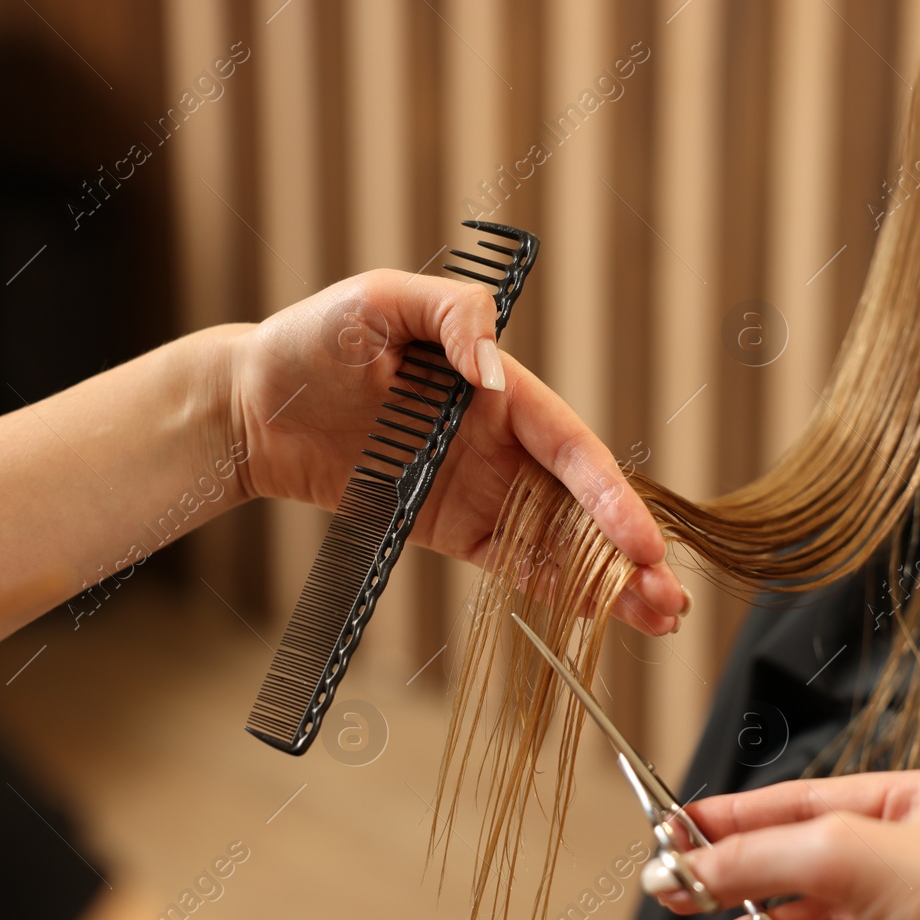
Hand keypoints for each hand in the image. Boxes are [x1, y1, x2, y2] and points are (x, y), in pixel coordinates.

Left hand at [227, 270, 686, 632]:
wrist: (250, 405)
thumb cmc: (311, 341)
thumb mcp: (380, 300)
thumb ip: (451, 316)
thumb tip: (497, 368)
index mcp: (496, 389)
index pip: (569, 445)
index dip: (608, 495)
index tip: (638, 542)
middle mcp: (499, 440)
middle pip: (580, 501)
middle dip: (628, 550)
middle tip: (669, 597)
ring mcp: (478, 487)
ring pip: (557, 537)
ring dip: (607, 578)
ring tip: (657, 619)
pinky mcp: (449, 527)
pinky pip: (511, 561)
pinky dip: (555, 587)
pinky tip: (596, 614)